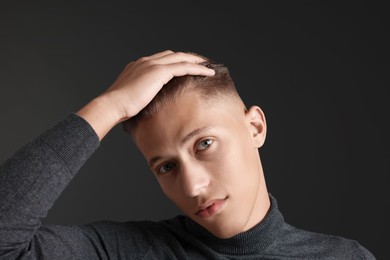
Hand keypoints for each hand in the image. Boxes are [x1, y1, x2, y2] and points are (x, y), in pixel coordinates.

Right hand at [76, 50, 214, 139]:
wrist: (113, 104)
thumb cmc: (119, 107)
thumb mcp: (131, 97)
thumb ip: (140, 95)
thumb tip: (147, 105)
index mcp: (138, 65)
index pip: (161, 59)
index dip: (175, 61)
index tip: (185, 66)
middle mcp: (146, 61)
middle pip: (173, 54)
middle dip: (188, 57)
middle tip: (201, 63)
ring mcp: (152, 64)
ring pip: (181, 58)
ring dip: (196, 61)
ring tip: (208, 67)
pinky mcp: (159, 71)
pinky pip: (184, 66)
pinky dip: (198, 68)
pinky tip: (208, 73)